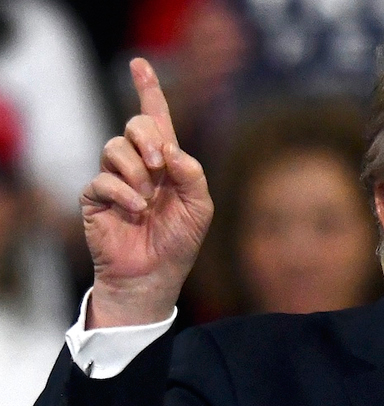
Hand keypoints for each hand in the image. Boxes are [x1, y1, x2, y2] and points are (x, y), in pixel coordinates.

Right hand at [80, 58, 212, 327]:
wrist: (155, 275)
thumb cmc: (179, 242)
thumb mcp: (200, 207)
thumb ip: (192, 174)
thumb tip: (172, 149)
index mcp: (165, 163)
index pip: (155, 120)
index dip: (148, 91)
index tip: (140, 64)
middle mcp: (137, 165)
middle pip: (134, 126)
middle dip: (148, 139)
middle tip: (161, 164)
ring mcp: (114, 179)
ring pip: (114, 148)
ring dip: (137, 171)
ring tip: (149, 199)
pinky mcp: (94, 197)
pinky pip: (103, 179)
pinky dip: (124, 193)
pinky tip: (136, 210)